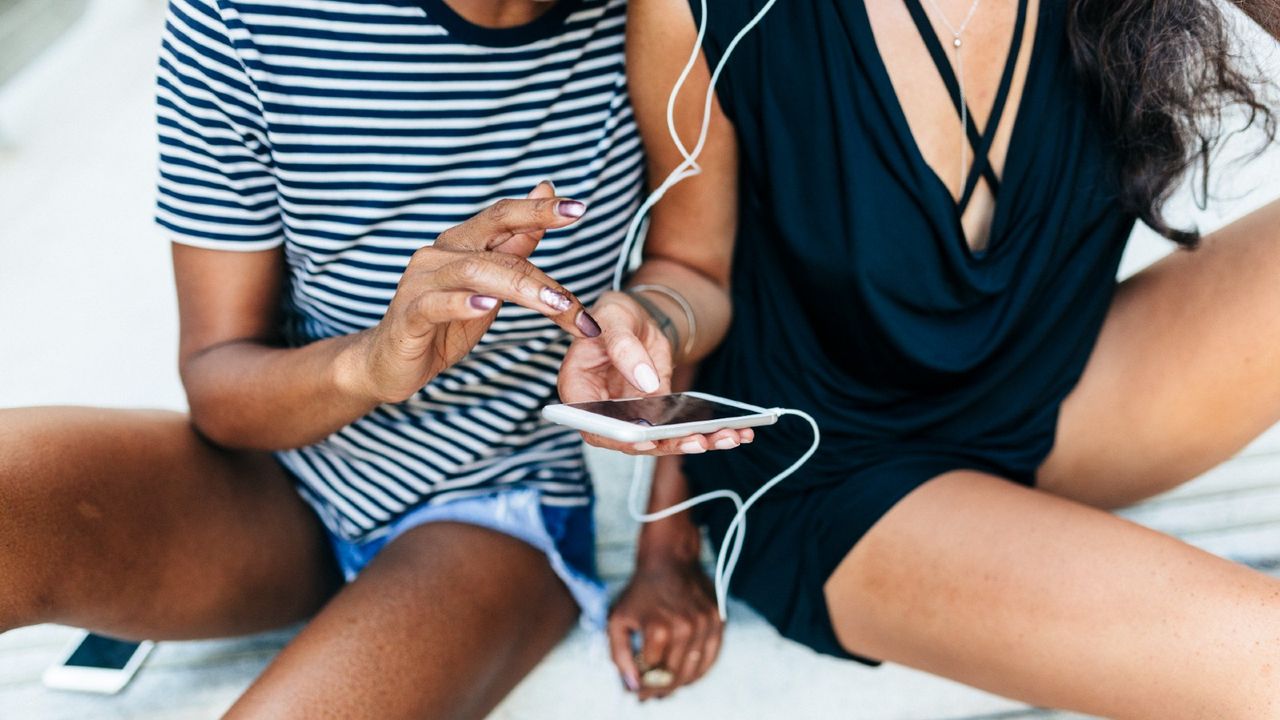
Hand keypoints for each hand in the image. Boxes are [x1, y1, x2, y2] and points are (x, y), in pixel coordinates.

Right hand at [341, 182, 600, 403]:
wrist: (390, 361)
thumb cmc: (443, 321)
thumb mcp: (490, 284)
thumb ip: (516, 243)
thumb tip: (545, 190)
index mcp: (462, 242)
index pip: (503, 216)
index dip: (539, 210)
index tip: (579, 208)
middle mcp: (440, 253)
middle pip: (497, 249)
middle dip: (543, 274)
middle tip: (575, 301)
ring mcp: (422, 282)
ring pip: (474, 272)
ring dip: (519, 288)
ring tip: (553, 305)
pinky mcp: (408, 315)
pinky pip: (435, 304)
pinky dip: (462, 303)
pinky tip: (486, 306)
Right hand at [558, 291, 753, 454]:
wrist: (637, 318)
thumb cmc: (614, 315)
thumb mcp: (615, 319)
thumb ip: (625, 349)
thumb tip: (647, 385)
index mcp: (579, 388)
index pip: (592, 423)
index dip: (616, 436)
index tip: (645, 439)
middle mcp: (603, 411)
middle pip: (630, 440)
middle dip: (666, 444)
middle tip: (698, 440)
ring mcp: (630, 417)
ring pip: (659, 441)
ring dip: (694, 442)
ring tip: (727, 437)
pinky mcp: (656, 416)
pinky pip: (677, 431)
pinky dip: (706, 433)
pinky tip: (734, 432)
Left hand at [609, 552, 722, 700]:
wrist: (669, 559)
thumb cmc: (640, 591)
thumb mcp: (617, 619)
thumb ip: (619, 655)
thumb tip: (633, 686)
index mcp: (658, 629)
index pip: (652, 673)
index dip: (642, 684)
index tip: (637, 689)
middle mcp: (685, 628)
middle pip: (674, 675)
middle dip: (660, 689)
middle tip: (652, 694)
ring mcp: (705, 625)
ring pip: (694, 671)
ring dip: (680, 684)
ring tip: (667, 687)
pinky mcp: (718, 620)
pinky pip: (711, 657)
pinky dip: (700, 671)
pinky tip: (688, 675)